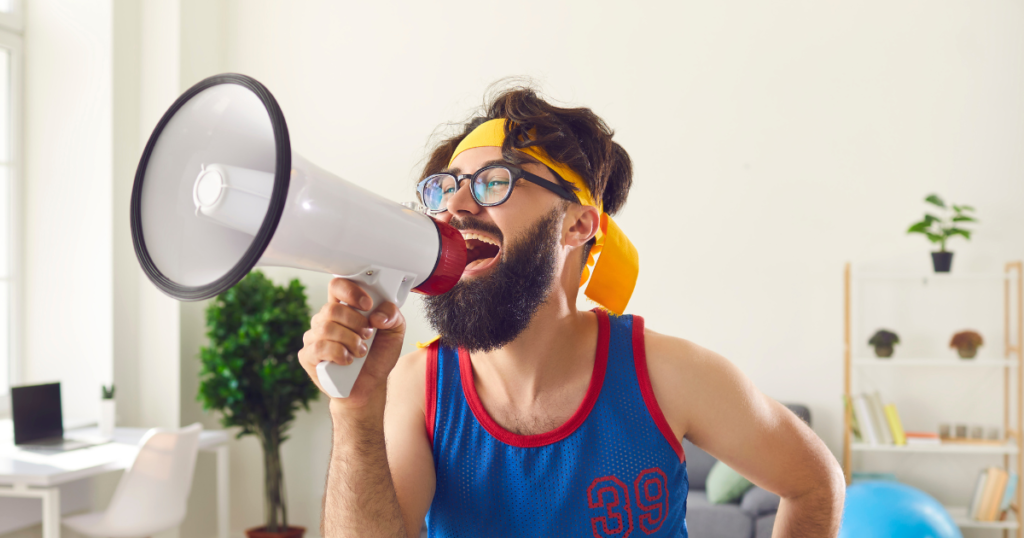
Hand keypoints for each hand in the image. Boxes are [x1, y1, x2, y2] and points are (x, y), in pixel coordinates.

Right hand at [298, 277, 405, 408]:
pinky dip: (339, 354)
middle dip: (356, 323)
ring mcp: (314, 337)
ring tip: (360, 351)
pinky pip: (318, 347)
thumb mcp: (395, 333)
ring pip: (326, 328)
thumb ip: (393, 316)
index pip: (337, 286)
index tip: (367, 305)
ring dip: (350, 340)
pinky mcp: (308, 356)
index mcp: (344, 309)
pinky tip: (348, 360)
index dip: (350, 292)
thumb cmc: (377, 357)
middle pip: (332, 309)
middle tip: (367, 335)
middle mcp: (326, 320)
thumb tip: (377, 315)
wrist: (370, 386)